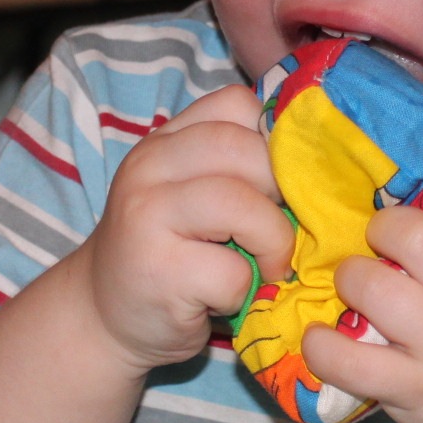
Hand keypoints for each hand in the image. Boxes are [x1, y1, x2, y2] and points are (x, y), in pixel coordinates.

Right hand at [77, 84, 293, 375]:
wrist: (104, 318)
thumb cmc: (170, 255)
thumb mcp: (193, 196)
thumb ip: (237, 168)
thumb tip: (318, 163)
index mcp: (166, 141)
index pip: (236, 104)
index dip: (276, 140)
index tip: (284, 181)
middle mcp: (150, 167)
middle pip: (246, 151)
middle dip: (283, 194)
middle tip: (281, 229)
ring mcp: (147, 216)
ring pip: (242, 205)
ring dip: (273, 242)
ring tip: (266, 266)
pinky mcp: (158, 271)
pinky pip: (232, 271)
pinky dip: (244, 290)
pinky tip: (225, 298)